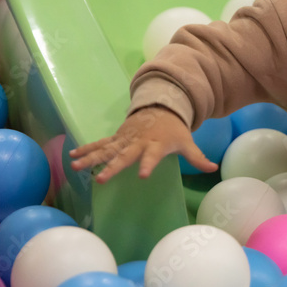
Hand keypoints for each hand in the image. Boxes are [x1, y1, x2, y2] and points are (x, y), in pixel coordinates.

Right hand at [69, 106, 217, 182]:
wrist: (161, 106)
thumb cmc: (174, 130)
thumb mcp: (187, 143)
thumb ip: (198, 158)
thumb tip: (214, 169)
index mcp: (156, 145)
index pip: (153, 156)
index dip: (148, 164)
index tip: (142, 175)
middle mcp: (138, 142)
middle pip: (124, 156)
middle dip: (113, 167)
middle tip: (101, 179)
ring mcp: (125, 139)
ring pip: (106, 149)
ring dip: (91, 158)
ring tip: (76, 167)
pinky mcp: (117, 138)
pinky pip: (99, 144)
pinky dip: (86, 149)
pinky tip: (71, 157)